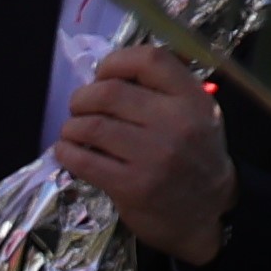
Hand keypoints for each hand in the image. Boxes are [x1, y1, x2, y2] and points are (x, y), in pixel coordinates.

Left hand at [53, 43, 235, 267]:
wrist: (205, 210)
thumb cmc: (192, 155)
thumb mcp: (196, 113)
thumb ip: (163, 88)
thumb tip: (109, 69)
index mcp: (194, 98)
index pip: (149, 60)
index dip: (115, 62)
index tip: (102, 75)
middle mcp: (178, 123)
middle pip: (109, 92)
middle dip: (82, 97)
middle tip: (80, 108)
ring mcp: (155, 156)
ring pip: (91, 126)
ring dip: (71, 126)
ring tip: (73, 131)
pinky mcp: (133, 186)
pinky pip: (82, 160)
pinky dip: (65, 151)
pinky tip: (68, 151)